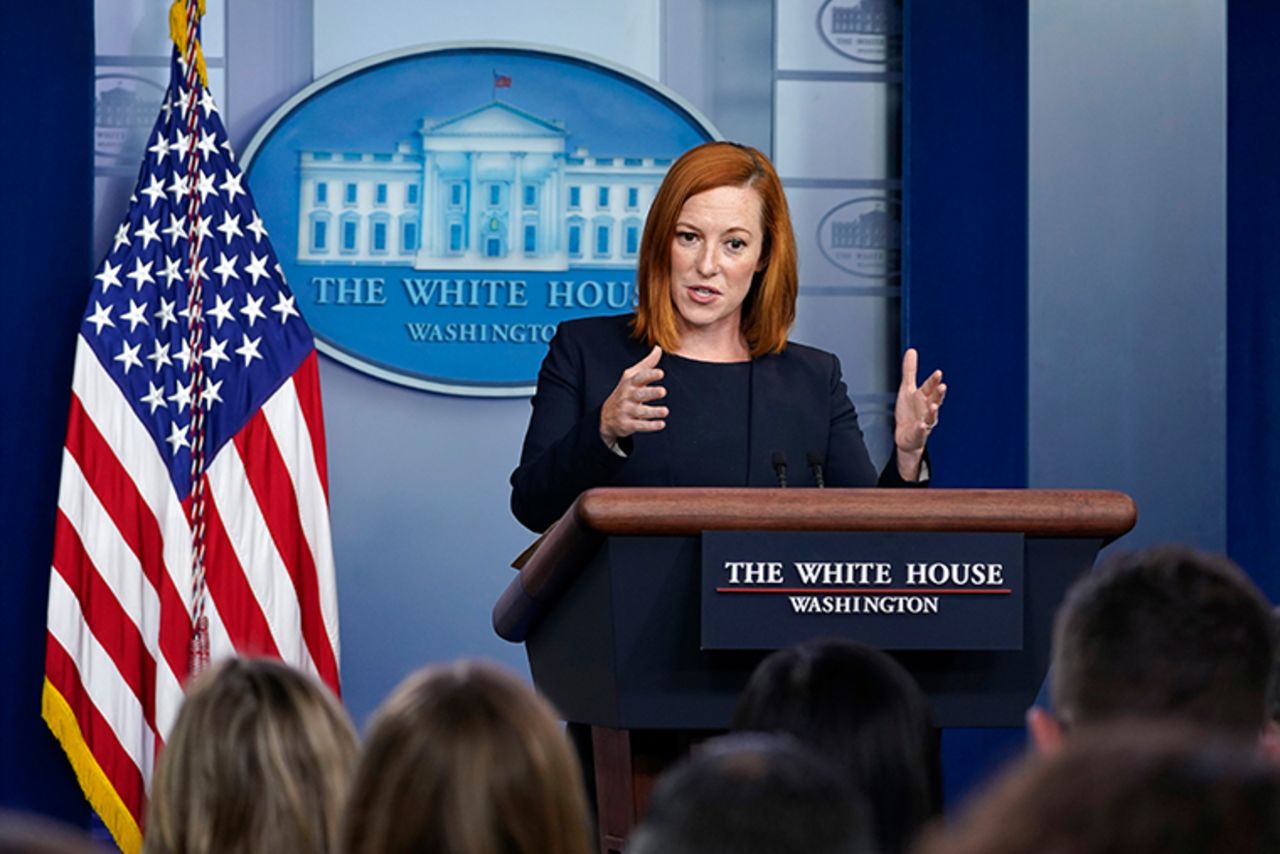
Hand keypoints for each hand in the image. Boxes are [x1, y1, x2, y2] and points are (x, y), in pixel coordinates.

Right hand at [600, 345, 667, 446]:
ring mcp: (626, 411)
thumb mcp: (631, 377)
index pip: (639, 378)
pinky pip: (639, 426)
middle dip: (651, 393)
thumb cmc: (625, 393)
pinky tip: (661, 424)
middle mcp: (627, 397)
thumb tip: (658, 348)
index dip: (649, 375)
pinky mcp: (627, 425)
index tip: (660, 373)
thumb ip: (647, 364)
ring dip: (653, 412)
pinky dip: (650, 426)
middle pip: (639, 395)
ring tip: (665, 411)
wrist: (605, 417)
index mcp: (629, 384)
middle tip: (663, 391)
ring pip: (641, 412)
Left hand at [894, 348, 945, 476]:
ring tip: (933, 406)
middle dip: (938, 394)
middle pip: (935, 400)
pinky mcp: (918, 434)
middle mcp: (927, 409)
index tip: (938, 373)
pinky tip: (921, 425)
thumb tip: (912, 350)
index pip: (930, 387)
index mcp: (925, 397)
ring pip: (931, 416)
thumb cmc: (909, 411)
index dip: (934, 381)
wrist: (906, 435)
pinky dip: (921, 429)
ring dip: (933, 411)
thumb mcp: (907, 389)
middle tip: (942, 387)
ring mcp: (925, 422)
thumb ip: (910, 371)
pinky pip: (921, 432)